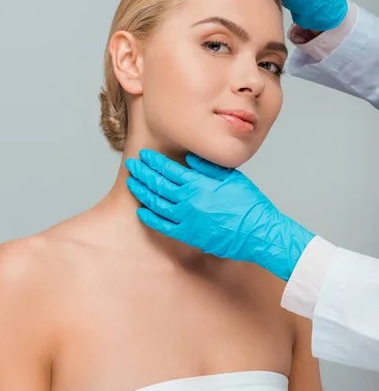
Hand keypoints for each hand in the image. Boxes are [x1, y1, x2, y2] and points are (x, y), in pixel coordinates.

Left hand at [125, 150, 314, 280]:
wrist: (258, 232)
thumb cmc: (249, 203)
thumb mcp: (231, 177)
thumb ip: (207, 167)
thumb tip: (188, 156)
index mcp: (198, 183)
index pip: (168, 169)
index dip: (154, 161)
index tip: (144, 155)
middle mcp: (188, 200)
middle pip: (157, 184)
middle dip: (143, 173)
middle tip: (132, 165)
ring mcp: (186, 219)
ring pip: (156, 203)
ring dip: (142, 192)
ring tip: (133, 183)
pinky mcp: (188, 235)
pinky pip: (163, 226)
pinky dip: (150, 218)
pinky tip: (141, 211)